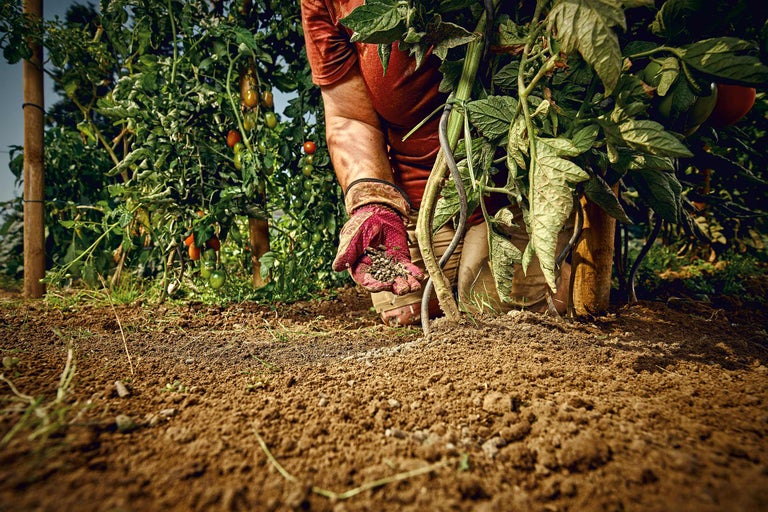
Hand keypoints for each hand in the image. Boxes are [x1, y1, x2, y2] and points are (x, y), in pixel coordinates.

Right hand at [332, 179, 422, 294]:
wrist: (379, 211)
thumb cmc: (362, 222)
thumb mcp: (353, 235)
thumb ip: (347, 251)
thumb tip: (336, 267)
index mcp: (360, 267)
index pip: (367, 281)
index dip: (375, 285)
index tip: (383, 286)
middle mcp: (375, 269)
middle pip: (385, 283)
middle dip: (395, 287)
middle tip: (403, 288)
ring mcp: (389, 265)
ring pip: (398, 279)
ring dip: (406, 284)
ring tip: (414, 285)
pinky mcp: (401, 259)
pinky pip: (407, 269)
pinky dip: (414, 273)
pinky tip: (420, 276)